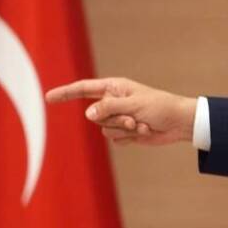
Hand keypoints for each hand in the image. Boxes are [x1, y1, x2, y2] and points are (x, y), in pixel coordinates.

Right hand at [45, 77, 196, 145]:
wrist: (178, 123)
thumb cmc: (160, 107)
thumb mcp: (133, 104)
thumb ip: (109, 108)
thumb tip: (88, 114)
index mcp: (114, 88)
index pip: (84, 89)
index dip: (66, 93)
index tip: (48, 98)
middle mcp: (113, 101)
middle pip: (95, 115)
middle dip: (114, 120)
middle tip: (134, 118)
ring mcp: (118, 117)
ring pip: (104, 129)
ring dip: (123, 130)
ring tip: (141, 124)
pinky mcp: (125, 131)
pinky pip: (115, 139)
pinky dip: (129, 138)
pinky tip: (144, 132)